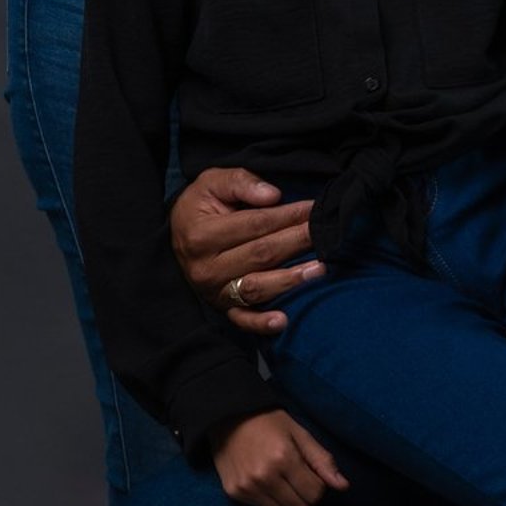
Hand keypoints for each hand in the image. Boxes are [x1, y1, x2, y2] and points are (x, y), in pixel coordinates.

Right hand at [170, 166, 323, 333]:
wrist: (180, 233)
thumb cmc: (201, 205)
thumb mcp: (213, 182)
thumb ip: (241, 182)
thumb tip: (273, 196)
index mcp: (202, 235)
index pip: (256, 225)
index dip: (288, 216)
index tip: (314, 209)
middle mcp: (207, 268)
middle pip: (262, 255)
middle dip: (297, 242)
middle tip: (325, 233)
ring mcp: (214, 291)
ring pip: (258, 287)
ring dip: (291, 280)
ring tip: (320, 269)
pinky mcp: (222, 307)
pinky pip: (243, 319)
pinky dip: (262, 323)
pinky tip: (283, 320)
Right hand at [211, 408, 347, 505]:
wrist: (228, 417)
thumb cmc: (269, 422)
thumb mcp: (300, 434)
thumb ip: (322, 461)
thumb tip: (343, 486)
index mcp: (284, 459)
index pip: (315, 493)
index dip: (318, 485)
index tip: (310, 473)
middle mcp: (264, 477)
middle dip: (306, 497)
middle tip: (298, 480)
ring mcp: (247, 487)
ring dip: (289, 503)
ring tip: (283, 483)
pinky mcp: (235, 493)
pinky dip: (270, 501)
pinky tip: (265, 482)